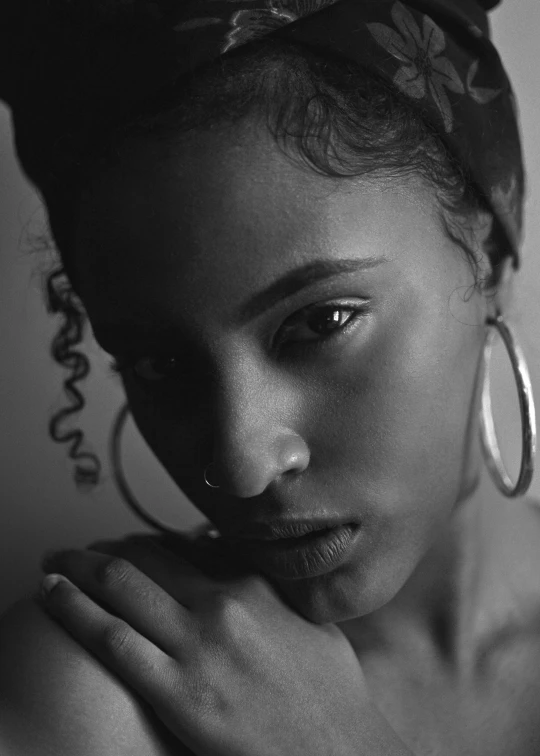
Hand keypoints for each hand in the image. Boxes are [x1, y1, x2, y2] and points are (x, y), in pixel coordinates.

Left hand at [39, 531, 410, 755]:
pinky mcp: (179, 692)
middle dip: (102, 548)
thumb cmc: (332, 696)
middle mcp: (222, 603)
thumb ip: (274, 592)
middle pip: (145, 557)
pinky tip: (53, 595)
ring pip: (121, 586)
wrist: (340, 754)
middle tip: (76, 550)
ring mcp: (198, 646)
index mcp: (254, 585)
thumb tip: (244, 569)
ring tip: (53, 563)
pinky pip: (114, 639)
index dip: (144, 542)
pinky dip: (76, 610)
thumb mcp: (313, 625)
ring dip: (78, 568)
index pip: (184, 545)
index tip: (123, 546)